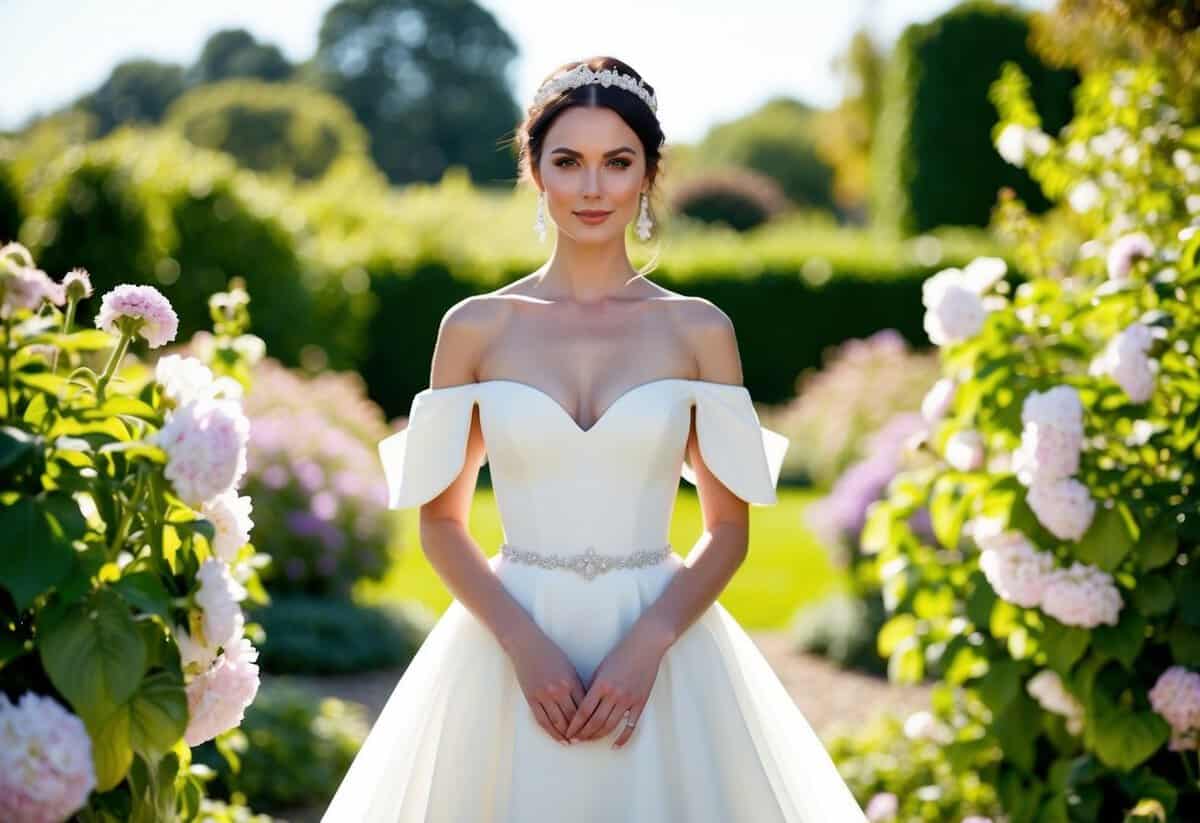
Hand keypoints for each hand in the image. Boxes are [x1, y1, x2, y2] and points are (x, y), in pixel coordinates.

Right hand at [506, 626, 586, 743]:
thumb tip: (586, 707)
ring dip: (567, 735)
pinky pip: (543, 720)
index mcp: (571, 681)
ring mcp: (544, 695)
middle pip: (573, 718)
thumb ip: (577, 687)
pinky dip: (552, 732)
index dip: (591, 721)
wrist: (527, 646)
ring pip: (559, 722)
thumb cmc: (551, 654)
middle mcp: (559, 690)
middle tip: (587, 741)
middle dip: (581, 732)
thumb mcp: (569, 669)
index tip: (596, 729)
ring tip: (574, 743)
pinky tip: (559, 739)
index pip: (585, 708)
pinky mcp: (531, 698)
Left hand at [564, 620, 670, 748]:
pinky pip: (630, 726)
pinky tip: (615, 746)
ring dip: (598, 737)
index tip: (568, 733)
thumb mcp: (601, 669)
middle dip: (583, 734)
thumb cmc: (621, 654)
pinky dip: (622, 738)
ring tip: (589, 741)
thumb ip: (593, 688)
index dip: (575, 725)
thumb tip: (584, 707)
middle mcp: (614, 694)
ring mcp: (628, 700)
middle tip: (575, 741)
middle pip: (595, 722)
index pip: (584, 711)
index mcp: (601, 685)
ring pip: (610, 726)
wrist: (645, 647)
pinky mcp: (640, 703)